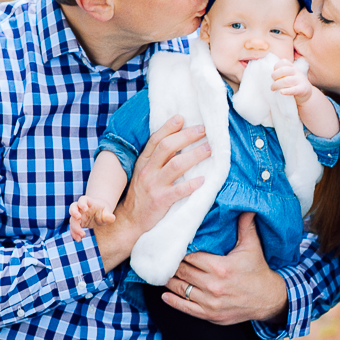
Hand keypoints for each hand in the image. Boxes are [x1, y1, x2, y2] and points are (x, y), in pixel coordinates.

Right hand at [69, 197, 115, 241]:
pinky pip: (73, 228)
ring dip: (74, 227)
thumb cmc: (103, 212)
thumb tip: (112, 218)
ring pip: (72, 220)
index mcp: (88, 202)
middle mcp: (80, 208)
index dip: (82, 203)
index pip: (82, 199)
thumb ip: (108, 216)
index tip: (85, 209)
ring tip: (82, 235)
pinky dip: (74, 234)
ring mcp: (77, 216)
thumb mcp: (107, 213)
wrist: (99, 215)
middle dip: (74, 213)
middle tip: (79, 218)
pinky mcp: (76, 224)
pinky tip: (78, 239)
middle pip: (73, 207)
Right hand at [97, 116, 210, 271]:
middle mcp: (147, 171)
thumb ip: (156, 159)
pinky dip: (192, 184)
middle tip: (203, 130)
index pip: (155, 140)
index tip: (182, 118)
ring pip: (176, 165)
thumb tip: (176, 142)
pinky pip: (179, 190)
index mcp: (143, 162)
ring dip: (195, 155)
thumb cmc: (141, 196)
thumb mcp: (143, 174)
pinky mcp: (161, 201)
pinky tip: (204, 179)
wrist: (129, 222)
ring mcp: (154, 186)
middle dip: (187, 136)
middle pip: (167, 147)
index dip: (169, 127)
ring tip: (209, 149)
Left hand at [161, 212, 288, 325]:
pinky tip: (165, 295)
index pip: (190, 258)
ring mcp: (211, 302)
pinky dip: (173, 301)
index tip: (173, 247)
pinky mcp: (210, 315)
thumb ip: (245, 226)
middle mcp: (213, 286)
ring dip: (170, 282)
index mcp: (220, 267)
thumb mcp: (252, 247)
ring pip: (181, 289)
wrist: (268, 299)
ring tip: (162, 274)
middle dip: (173, 266)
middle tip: (163, 260)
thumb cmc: (258, 271)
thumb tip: (246, 205)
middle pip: (183, 273)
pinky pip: (186, 308)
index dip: (180, 252)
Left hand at [271, 58, 313, 106]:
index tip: (273, 74)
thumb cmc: (294, 84)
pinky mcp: (302, 90)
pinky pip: (294, 90)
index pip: (283, 62)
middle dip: (275, 76)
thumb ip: (282, 73)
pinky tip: (281, 92)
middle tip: (272, 82)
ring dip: (277, 85)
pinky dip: (287, 91)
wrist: (307, 94)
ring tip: (273, 89)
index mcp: (293, 67)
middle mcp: (297, 72)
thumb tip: (267, 74)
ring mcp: (300, 80)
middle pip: (284, 70)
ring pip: (287, 80)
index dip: (276, 67)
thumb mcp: (290, 75)